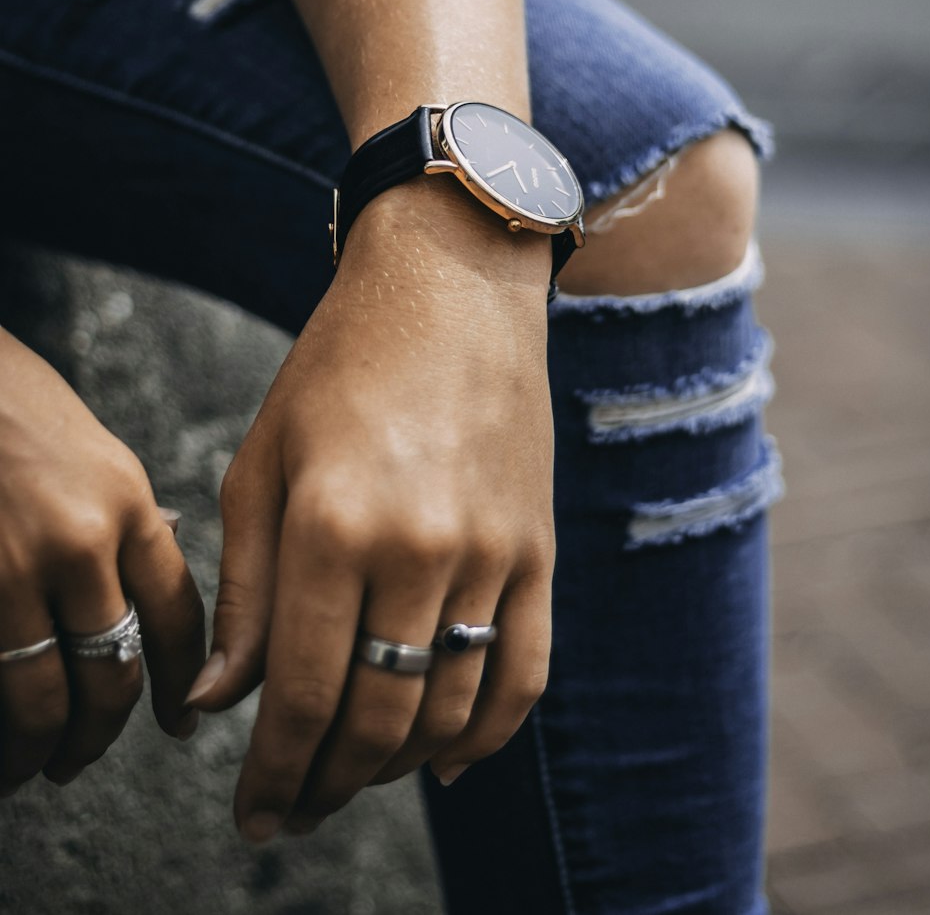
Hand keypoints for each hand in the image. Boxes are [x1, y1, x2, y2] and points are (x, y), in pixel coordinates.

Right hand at [0, 329, 204, 791]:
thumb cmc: (14, 406)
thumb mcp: (96, 456)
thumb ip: (124, 528)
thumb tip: (142, 604)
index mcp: (128, 505)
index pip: (176, 620)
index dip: (180, 686)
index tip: (179, 722)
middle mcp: (81, 542)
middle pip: (114, 675)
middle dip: (101, 736)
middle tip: (80, 759)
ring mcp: (12, 569)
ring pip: (45, 698)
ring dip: (41, 750)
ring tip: (29, 765)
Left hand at [187, 177, 554, 840]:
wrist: (452, 285)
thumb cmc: (338, 365)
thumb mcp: (263, 460)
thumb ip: (247, 591)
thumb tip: (218, 703)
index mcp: (332, 523)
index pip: (301, 696)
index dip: (274, 773)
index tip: (254, 816)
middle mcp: (418, 548)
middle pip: (376, 719)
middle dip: (328, 784)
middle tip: (297, 806)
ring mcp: (492, 552)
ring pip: (449, 711)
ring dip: (397, 766)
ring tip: (355, 776)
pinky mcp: (539, 548)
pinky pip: (524, 673)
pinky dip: (488, 734)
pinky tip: (448, 761)